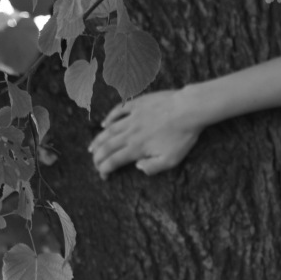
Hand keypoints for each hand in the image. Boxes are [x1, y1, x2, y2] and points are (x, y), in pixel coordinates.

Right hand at [88, 89, 203, 178]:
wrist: (188, 109)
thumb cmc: (182, 136)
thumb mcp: (171, 160)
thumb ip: (153, 167)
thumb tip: (137, 167)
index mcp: (137, 148)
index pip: (114, 160)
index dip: (105, 169)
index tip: (103, 175)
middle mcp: (130, 133)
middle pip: (107, 146)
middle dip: (98, 156)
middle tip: (94, 163)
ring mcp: (133, 117)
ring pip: (109, 130)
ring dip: (98, 140)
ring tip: (92, 148)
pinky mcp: (138, 104)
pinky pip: (118, 110)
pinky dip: (109, 118)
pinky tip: (105, 124)